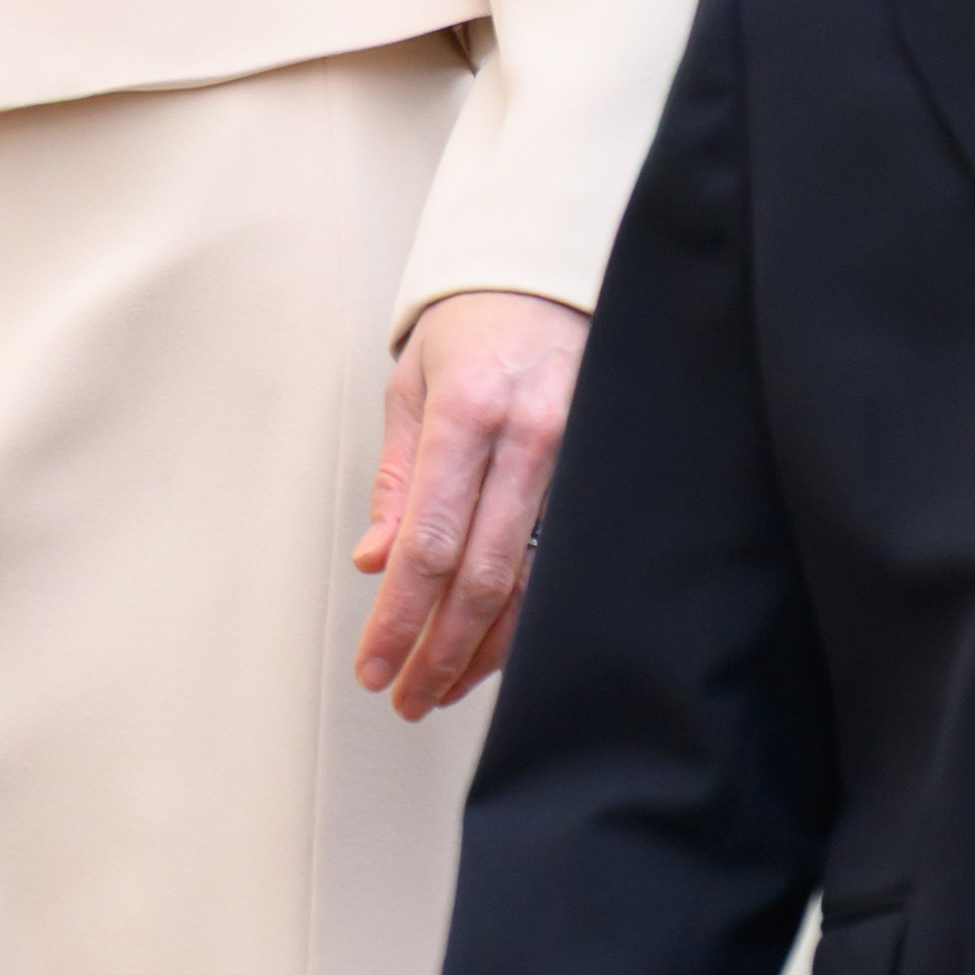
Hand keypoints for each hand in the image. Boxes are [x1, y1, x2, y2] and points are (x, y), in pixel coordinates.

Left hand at [352, 290, 584, 718]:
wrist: (550, 276)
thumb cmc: (473, 326)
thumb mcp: (410, 388)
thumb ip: (396, 480)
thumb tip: (375, 563)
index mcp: (469, 415)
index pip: (430, 545)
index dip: (399, 618)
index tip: (372, 665)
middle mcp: (529, 441)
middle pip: (481, 577)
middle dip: (438, 651)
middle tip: (404, 699)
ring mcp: (576, 460)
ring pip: (530, 582)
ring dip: (482, 648)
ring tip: (440, 690)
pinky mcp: (601, 473)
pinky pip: (561, 562)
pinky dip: (525, 616)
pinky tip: (495, 650)